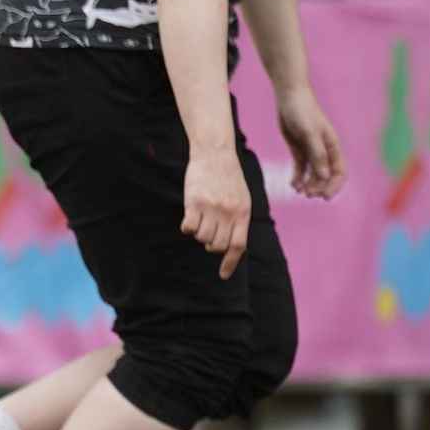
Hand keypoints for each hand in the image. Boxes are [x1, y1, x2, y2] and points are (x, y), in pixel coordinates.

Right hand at [181, 143, 252, 279]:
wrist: (215, 153)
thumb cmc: (228, 178)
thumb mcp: (242, 198)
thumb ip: (238, 220)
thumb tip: (233, 246)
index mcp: (242, 213)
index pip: (238, 246)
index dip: (230, 263)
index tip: (223, 276)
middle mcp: (228, 212)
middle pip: (217, 245)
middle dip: (211, 245)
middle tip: (209, 233)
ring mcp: (211, 208)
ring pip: (201, 237)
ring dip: (199, 234)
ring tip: (201, 220)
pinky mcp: (194, 202)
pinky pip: (188, 228)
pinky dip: (187, 227)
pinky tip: (190, 216)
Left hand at [275, 89, 345, 200]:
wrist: (289, 97)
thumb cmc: (303, 112)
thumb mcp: (310, 134)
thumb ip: (317, 155)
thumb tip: (323, 176)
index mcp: (332, 146)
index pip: (339, 171)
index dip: (334, 185)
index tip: (325, 197)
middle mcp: (324, 150)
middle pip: (326, 175)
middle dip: (319, 187)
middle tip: (307, 194)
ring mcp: (311, 150)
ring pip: (313, 174)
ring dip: (308, 184)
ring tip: (298, 190)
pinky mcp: (299, 149)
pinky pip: (301, 168)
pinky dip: (298, 177)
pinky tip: (293, 184)